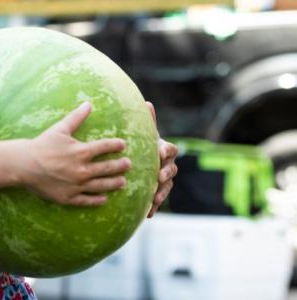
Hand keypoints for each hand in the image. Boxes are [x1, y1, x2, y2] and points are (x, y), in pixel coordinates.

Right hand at [23, 102, 130, 206]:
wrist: (24, 165)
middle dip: (120, 166)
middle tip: (128, 164)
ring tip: (122, 182)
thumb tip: (88, 104)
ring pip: (101, 186)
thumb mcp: (60, 129)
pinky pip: (87, 200)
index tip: (122, 145)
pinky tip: (104, 198)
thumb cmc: (42, 145)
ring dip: (114, 184)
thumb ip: (76, 118)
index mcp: (81, 152)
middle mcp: (82, 170)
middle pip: (108, 168)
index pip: (105, 147)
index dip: (116, 145)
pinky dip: (97, 200)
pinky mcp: (68, 197)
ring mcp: (76, 185)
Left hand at [146, 102, 177, 216]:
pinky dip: (155, 206)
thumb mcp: (143, 135)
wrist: (142, 162)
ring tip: (154, 197)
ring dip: (161, 192)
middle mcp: (168, 165)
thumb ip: (147, 122)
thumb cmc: (142, 145)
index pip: (170, 149)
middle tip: (157, 176)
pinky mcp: (159, 193)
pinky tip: (148, 213)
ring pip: (167, 187)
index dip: (166, 150)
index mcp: (164, 150)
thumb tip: (147, 102)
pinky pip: (159, 201)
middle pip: (171, 170)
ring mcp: (165, 180)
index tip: (160, 151)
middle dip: (165, 173)